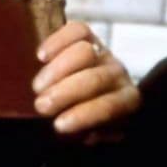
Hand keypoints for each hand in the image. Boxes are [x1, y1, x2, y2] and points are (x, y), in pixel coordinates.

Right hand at [32, 21, 139, 135]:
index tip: (59, 125)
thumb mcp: (95, 135)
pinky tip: (41, 58)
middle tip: (41, 105)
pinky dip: (55, 42)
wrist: (92, 97)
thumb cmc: (90, 122)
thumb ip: (91, 136)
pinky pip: (76, 30)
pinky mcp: (88, 37)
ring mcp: (104, 53)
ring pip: (83, 52)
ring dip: (55, 71)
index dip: (84, 115)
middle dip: (64, 93)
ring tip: (38, 87)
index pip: (110, 106)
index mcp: (127, 101)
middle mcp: (119, 74)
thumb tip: (87, 134)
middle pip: (94, 78)